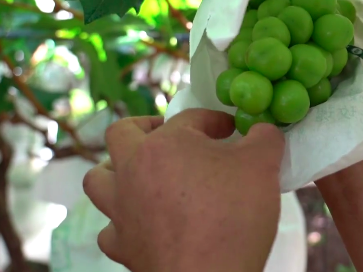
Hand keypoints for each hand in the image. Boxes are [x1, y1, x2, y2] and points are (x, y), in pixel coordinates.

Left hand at [82, 108, 285, 271]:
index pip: (189, 117)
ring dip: (116, 170)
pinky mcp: (123, 245)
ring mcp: (121, 210)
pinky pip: (110, 228)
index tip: (230, 130)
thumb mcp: (262, 164)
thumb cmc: (232, 215)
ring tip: (140, 173)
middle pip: (122, 134)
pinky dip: (123, 221)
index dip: (214, 120)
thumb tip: (262, 131)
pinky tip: (143, 222)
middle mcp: (133, 170)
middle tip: (169, 135)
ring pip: (99, 179)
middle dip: (144, 128)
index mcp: (164, 144)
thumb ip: (263, 138)